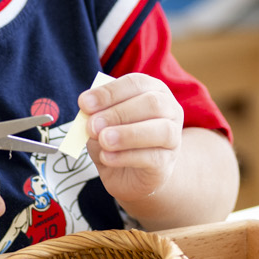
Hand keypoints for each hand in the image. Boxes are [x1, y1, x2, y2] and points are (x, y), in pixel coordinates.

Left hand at [82, 73, 182, 201]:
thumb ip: (97, 118)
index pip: (136, 83)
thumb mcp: (101, 126)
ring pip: (161, 130)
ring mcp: (173, 138)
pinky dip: (126, 157)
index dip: (110, 92)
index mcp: (153, 90)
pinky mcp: (167, 163)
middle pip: (152, 103)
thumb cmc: (117, 142)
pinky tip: (107, 157)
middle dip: (118, 113)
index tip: (84, 103)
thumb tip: (91, 117)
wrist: (130, 176)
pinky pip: (152, 158)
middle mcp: (170, 110)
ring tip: (103, 140)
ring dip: (128, 134)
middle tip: (92, 125)